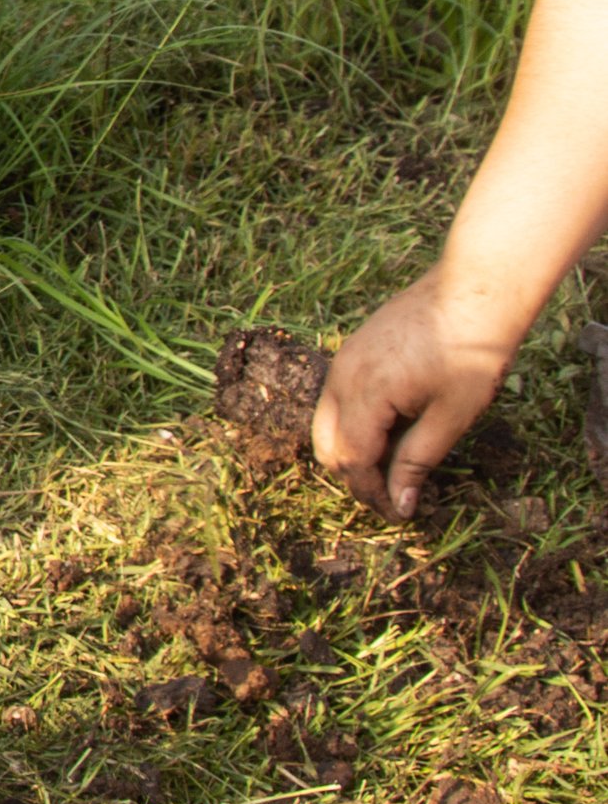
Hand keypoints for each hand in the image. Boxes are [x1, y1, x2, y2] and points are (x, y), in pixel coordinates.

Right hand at [312, 270, 521, 517]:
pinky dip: (354, 422)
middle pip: (327, 444)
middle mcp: (344, 375)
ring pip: (327, 420)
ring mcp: (345, 358)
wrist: (476, 290)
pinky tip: (391, 427)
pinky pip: (338, 396)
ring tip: (393, 463)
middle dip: (355, 475)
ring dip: (353, 448)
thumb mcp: (452, 416)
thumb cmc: (473, 352)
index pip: (352, 460)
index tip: (400, 513)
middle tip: (393, 493)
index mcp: (366, 393)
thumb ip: (418, 462)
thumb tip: (400, 505)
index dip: (372, 493)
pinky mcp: (355, 347)